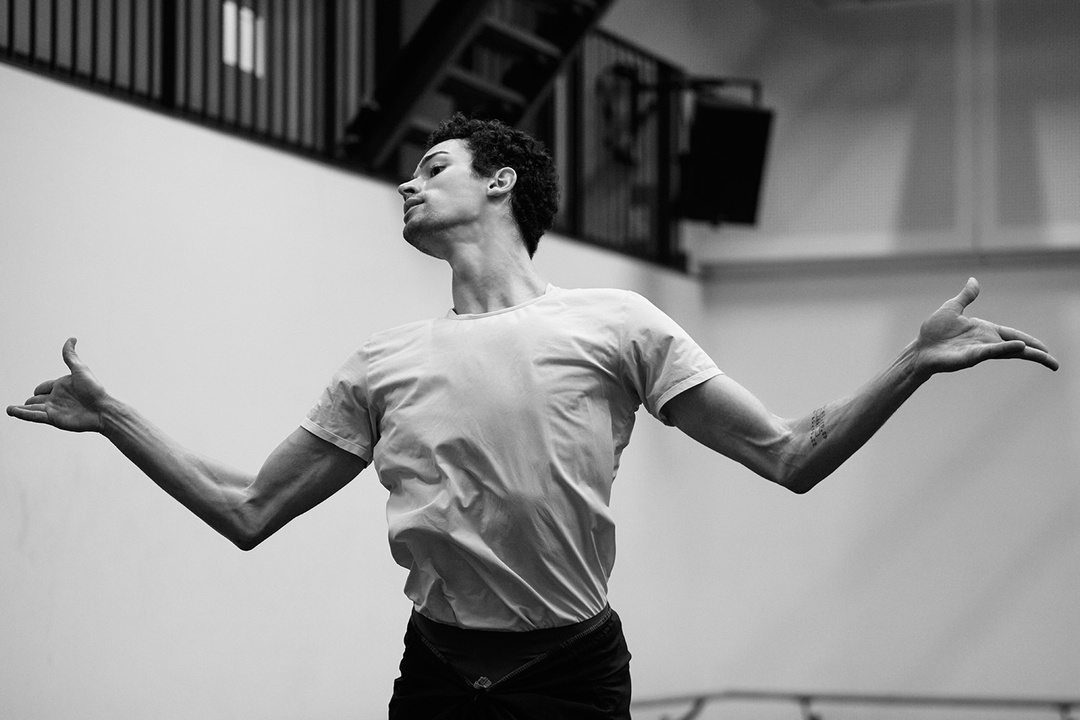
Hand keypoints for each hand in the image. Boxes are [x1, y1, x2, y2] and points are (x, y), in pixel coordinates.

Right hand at [7, 338, 110, 432]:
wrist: (102, 410)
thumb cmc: (95, 390)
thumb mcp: (80, 369)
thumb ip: (70, 356)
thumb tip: (72, 338)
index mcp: (62, 386)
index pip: (45, 387)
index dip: (40, 388)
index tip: (38, 389)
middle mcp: (58, 398)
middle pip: (38, 399)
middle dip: (31, 401)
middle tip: (23, 403)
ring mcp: (55, 409)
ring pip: (33, 408)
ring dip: (20, 409)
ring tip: (9, 410)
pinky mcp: (53, 419)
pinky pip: (34, 416)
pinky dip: (23, 414)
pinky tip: (13, 412)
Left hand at [913, 278, 1058, 376]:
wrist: (920, 348)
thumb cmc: (933, 332)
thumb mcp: (952, 308)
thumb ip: (966, 297)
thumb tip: (973, 281)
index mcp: (984, 330)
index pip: (1012, 334)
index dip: (1029, 341)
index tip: (1045, 349)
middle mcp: (986, 342)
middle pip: (1016, 347)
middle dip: (1036, 354)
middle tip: (1054, 363)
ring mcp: (980, 350)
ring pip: (1008, 352)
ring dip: (1026, 352)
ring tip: (1044, 356)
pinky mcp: (971, 356)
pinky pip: (991, 351)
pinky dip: (1005, 349)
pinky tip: (1018, 347)